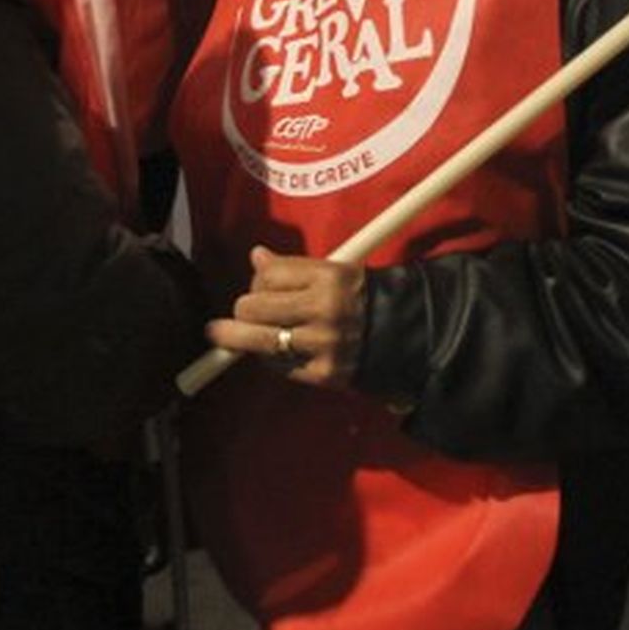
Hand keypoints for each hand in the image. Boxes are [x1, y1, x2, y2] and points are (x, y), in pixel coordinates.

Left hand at [207, 245, 365, 387]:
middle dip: (244, 310)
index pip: (268, 275)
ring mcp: (324, 343)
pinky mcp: (323, 372)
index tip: (260, 285)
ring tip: (225, 335)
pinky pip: (278, 365)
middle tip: (247, 312)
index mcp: (330, 277)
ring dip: (241, 338)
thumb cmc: (360, 299)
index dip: (258, 280)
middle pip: (254, 308)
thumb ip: (293, 267)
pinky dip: (271, 358)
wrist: (404, 334)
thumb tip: (257, 257)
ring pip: (259, 340)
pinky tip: (277, 350)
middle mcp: (326, 309)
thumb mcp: (335, 271)